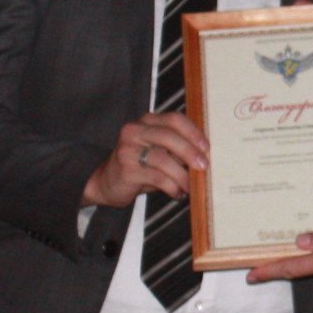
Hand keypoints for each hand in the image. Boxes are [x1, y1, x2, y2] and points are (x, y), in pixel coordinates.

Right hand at [81, 111, 209, 208]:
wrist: (105, 182)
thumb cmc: (138, 167)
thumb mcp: (157, 152)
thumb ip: (175, 149)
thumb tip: (204, 156)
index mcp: (146, 122)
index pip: (174, 119)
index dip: (193, 132)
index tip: (206, 147)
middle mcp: (135, 131)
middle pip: (169, 136)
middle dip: (190, 152)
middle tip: (203, 167)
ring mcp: (128, 149)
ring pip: (163, 158)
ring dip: (182, 174)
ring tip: (190, 186)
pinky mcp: (126, 169)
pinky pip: (156, 177)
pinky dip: (171, 186)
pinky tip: (177, 193)